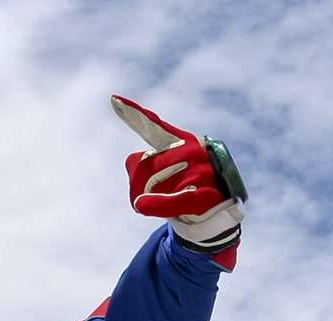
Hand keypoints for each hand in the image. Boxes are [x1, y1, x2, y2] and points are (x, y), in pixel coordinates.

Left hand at [110, 95, 245, 266]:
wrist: (218, 210)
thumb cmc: (185, 186)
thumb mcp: (163, 170)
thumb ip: (139, 167)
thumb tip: (138, 200)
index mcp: (181, 140)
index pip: (153, 126)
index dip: (133, 113)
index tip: (113, 98)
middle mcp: (190, 151)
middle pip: (142, 166)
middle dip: (139, 185)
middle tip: (155, 195)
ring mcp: (199, 171)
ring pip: (153, 186)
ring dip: (151, 201)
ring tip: (169, 204)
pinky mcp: (203, 195)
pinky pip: (173, 201)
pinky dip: (157, 204)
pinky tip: (140, 206)